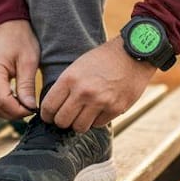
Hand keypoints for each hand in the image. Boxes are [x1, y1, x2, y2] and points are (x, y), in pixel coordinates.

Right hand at [0, 20, 39, 119]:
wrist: (9, 23)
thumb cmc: (20, 38)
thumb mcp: (29, 61)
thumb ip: (27, 86)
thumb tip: (30, 108)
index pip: (2, 102)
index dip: (19, 110)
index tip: (34, 109)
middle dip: (13, 113)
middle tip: (31, 108)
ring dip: (8, 110)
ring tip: (25, 104)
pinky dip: (3, 102)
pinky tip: (17, 98)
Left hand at [41, 35, 155, 132]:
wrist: (133, 53)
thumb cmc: (103, 58)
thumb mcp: (78, 66)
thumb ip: (66, 86)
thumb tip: (53, 107)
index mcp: (70, 79)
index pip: (48, 107)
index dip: (46, 115)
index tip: (49, 116)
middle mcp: (83, 92)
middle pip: (62, 121)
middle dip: (62, 121)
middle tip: (66, 117)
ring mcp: (100, 102)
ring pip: (79, 127)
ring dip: (79, 123)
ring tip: (82, 115)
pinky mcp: (115, 108)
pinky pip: (97, 124)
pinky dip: (95, 120)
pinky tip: (97, 110)